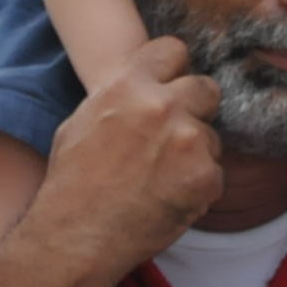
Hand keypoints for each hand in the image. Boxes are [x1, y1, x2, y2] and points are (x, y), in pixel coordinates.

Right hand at [33, 36, 225, 273]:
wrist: (77, 236)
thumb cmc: (72, 182)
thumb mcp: (82, 120)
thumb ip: (120, 97)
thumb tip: (142, 87)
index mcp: (129, 85)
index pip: (174, 49)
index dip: (173, 70)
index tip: (170, 86)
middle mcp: (163, 105)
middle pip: (206, 88)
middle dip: (195, 109)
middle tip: (175, 137)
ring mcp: (188, 141)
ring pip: (211, 136)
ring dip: (195, 154)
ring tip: (162, 179)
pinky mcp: (205, 176)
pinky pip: (215, 174)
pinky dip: (199, 188)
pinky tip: (170, 199)